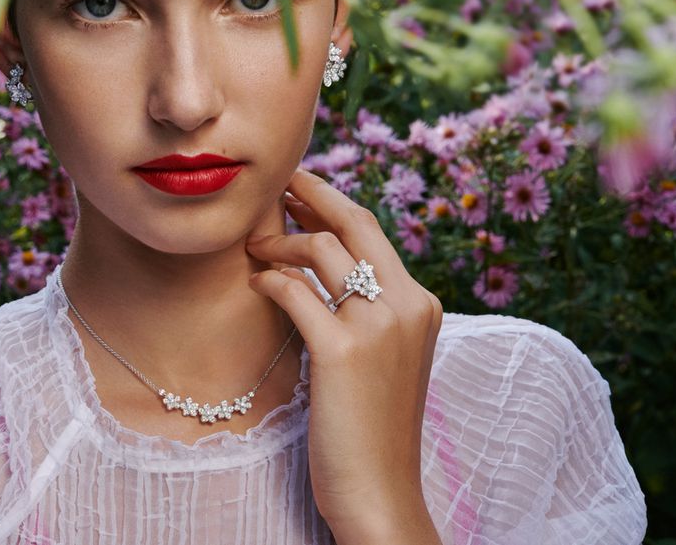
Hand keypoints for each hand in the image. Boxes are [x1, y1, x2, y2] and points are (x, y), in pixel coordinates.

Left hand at [245, 168, 443, 543]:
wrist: (379, 490)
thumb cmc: (371, 426)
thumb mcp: (383, 358)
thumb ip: (368, 312)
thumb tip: (322, 267)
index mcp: (421, 304)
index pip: (372, 232)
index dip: (331, 203)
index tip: (299, 190)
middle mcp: (408, 306)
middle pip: (352, 222)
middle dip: (309, 194)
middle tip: (273, 186)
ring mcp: (378, 326)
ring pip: (320, 249)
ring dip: (279, 241)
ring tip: (254, 249)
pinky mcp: (343, 351)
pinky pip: (295, 290)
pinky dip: (270, 280)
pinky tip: (254, 284)